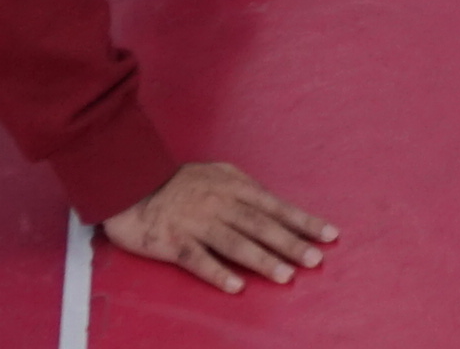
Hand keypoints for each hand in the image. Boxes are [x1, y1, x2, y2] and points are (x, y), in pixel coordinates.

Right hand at [101, 162, 337, 292]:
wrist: (129, 183)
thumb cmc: (176, 181)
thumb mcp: (215, 172)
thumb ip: (243, 187)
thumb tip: (272, 202)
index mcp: (232, 186)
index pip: (275, 206)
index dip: (303, 221)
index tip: (330, 234)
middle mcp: (219, 204)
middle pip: (260, 225)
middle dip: (290, 243)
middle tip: (316, 260)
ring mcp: (196, 223)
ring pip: (235, 243)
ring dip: (262, 260)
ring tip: (287, 276)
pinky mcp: (173, 241)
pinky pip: (198, 259)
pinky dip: (217, 272)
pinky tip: (236, 287)